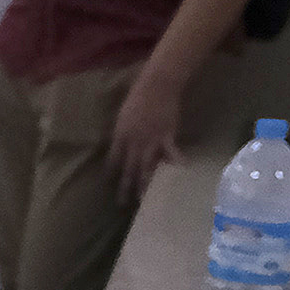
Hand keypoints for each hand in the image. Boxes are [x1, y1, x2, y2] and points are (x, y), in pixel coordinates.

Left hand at [111, 58, 190, 197]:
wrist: (157, 85)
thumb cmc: (138, 95)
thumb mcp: (124, 114)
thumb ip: (123, 130)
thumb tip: (122, 142)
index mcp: (120, 135)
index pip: (113, 158)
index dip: (111, 171)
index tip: (109, 183)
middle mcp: (133, 142)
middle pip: (128, 168)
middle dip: (124, 186)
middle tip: (121, 203)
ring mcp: (150, 140)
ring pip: (145, 167)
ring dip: (144, 184)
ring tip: (142, 198)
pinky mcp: (166, 136)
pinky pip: (170, 153)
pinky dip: (176, 162)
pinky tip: (180, 173)